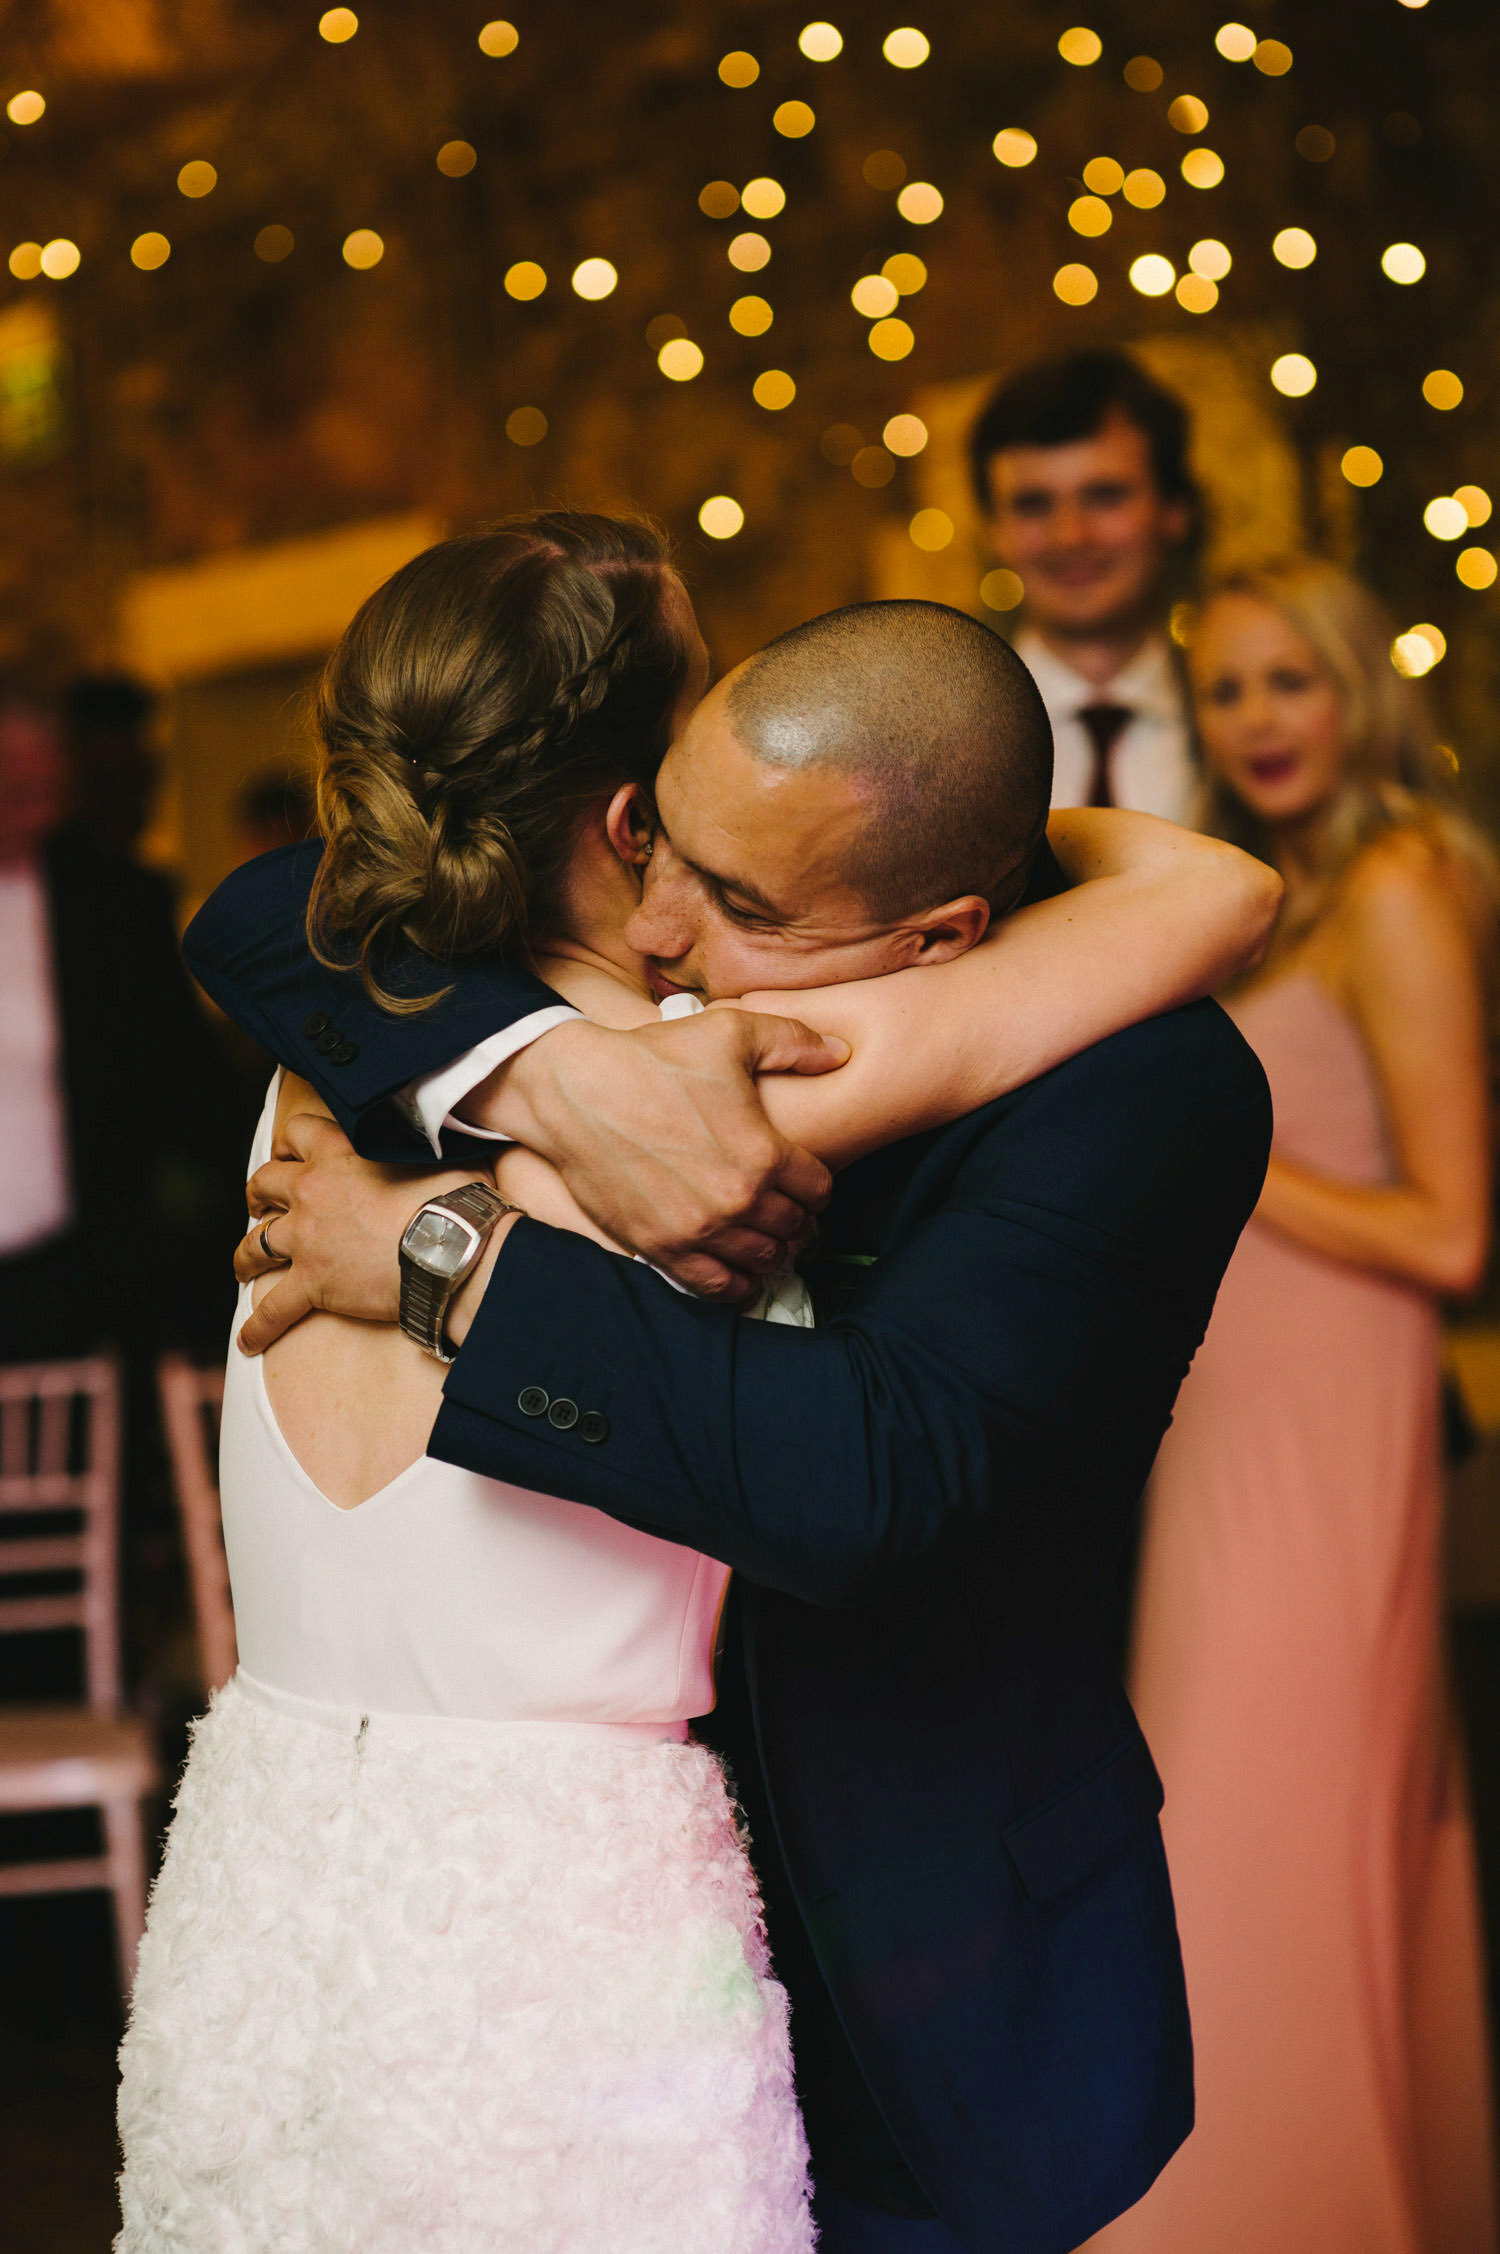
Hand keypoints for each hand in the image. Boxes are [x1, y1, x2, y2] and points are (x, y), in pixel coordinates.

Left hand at [234, 1114, 479, 1353]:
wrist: (450, 1247)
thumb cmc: (452, 1199)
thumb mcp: (436, 1153)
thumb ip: (418, 1143)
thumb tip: (436, 1134)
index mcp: (339, 1152)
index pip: (298, 1132)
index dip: (288, 1144)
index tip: (287, 1154)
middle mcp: (312, 1190)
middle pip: (263, 1184)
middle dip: (257, 1195)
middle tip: (259, 1205)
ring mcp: (306, 1238)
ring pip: (254, 1245)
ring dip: (245, 1257)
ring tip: (243, 1267)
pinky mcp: (312, 1282)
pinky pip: (273, 1309)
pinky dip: (258, 1326)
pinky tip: (248, 1340)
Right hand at [489, 1010, 844, 1303]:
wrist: (577, 1092)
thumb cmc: (654, 1057)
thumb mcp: (730, 1032)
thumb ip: (794, 1041)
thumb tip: (840, 1054)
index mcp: (763, 1153)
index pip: (819, 1190)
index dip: (817, 1184)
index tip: (804, 1180)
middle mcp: (737, 1200)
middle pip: (793, 1229)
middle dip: (796, 1218)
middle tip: (786, 1209)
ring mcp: (699, 1230)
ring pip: (761, 1261)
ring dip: (769, 1251)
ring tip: (763, 1237)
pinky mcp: (661, 1248)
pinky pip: (716, 1287)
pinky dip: (735, 1283)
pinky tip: (736, 1269)